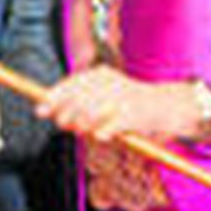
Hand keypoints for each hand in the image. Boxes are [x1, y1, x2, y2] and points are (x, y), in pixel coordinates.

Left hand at [38, 66, 201, 142]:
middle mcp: (111, 83)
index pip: (71, 84)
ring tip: (82, 131)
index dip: (54, 97)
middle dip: (64, 113)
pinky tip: (100, 136)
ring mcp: (122, 98)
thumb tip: (52, 113)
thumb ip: (80, 103)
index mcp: (102, 75)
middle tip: (62, 124)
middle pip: (76, 98)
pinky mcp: (133, 115)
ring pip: (89, 113)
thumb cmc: (132, 105)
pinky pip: (108, 127)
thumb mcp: (105, 96)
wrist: (169, 107)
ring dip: (81, 125)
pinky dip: (101, 132)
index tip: (40, 110)